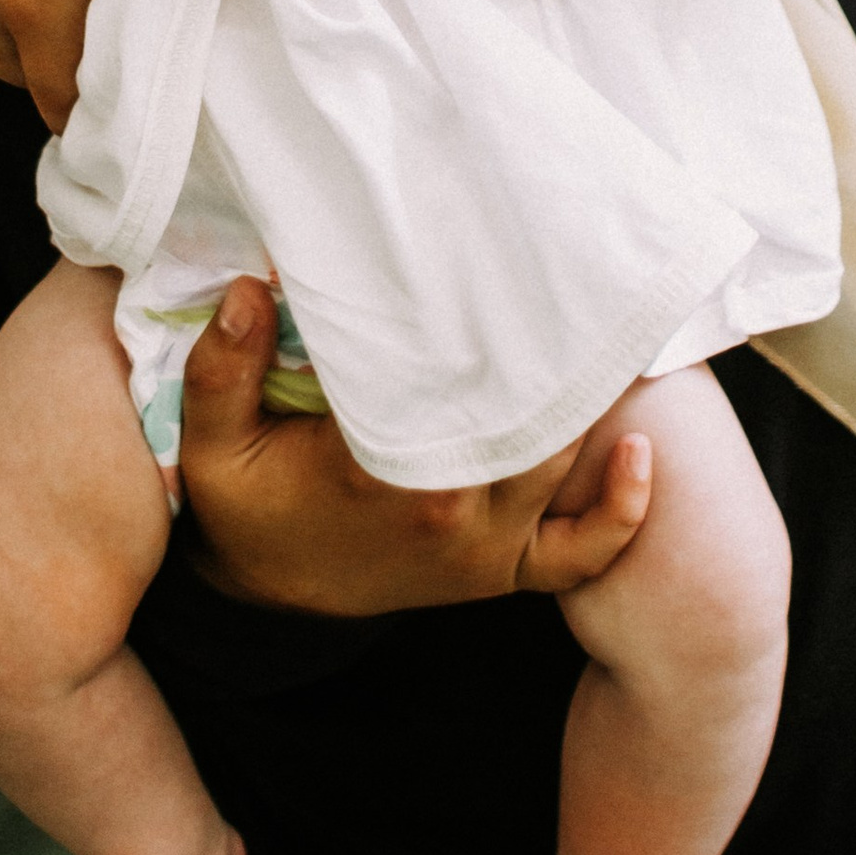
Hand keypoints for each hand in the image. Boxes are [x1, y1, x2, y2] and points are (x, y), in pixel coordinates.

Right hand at [179, 279, 651, 612]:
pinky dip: (620, 508)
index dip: (491, 321)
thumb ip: (224, 368)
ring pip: (562, 462)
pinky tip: (641, 452)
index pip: (458, 382)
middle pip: (528, 414)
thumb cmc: (249, 509)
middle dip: (552, 350)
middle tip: (565, 276)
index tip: (501, 261)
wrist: (269, 593)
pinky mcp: (502, 570)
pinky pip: (581, 552)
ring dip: (584, 400)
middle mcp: (452, 508)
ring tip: (597, 325)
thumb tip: (251, 288)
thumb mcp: (213, 445)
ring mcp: (485, 546)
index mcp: (384, 470)